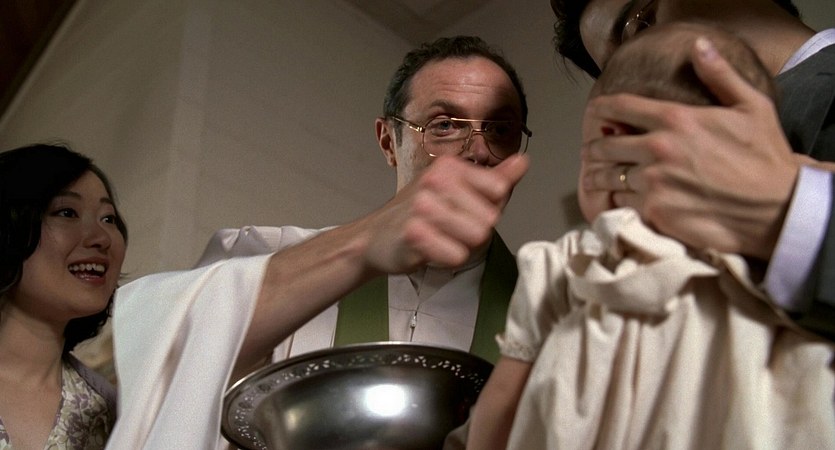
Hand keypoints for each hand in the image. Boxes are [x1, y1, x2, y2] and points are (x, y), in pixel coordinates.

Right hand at [359, 154, 528, 273]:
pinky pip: (456, 255)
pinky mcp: (413, 233)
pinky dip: (447, 259)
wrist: (376, 236)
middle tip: (449, 229)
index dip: (488, 209)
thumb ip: (493, 180)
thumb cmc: (421, 213)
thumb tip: (523, 162)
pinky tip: (430, 250)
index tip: (464, 210)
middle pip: (490, 219)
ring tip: (441, 238)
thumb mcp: (457, 190)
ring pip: (476, 238)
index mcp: (450, 166)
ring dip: (462, 246)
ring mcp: (422, 206)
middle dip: (475, 232)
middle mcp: (435, 179)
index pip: (499, 192)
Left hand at [581, 37, 799, 259]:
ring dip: (601, 178)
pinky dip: (617, 203)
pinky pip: (622, 204)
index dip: (602, 109)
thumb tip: (699, 46)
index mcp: (676, 119)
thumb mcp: (751, 106)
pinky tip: (617, 201)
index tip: (594, 113)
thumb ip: (719, 75)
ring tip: (597, 178)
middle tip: (591, 153)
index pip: (621, 107)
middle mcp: (659, 148)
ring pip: (610, 178)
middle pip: (606, 146)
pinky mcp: (655, 212)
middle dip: (595, 149)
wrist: (778, 209)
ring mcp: (654, 182)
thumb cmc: (765, 158)